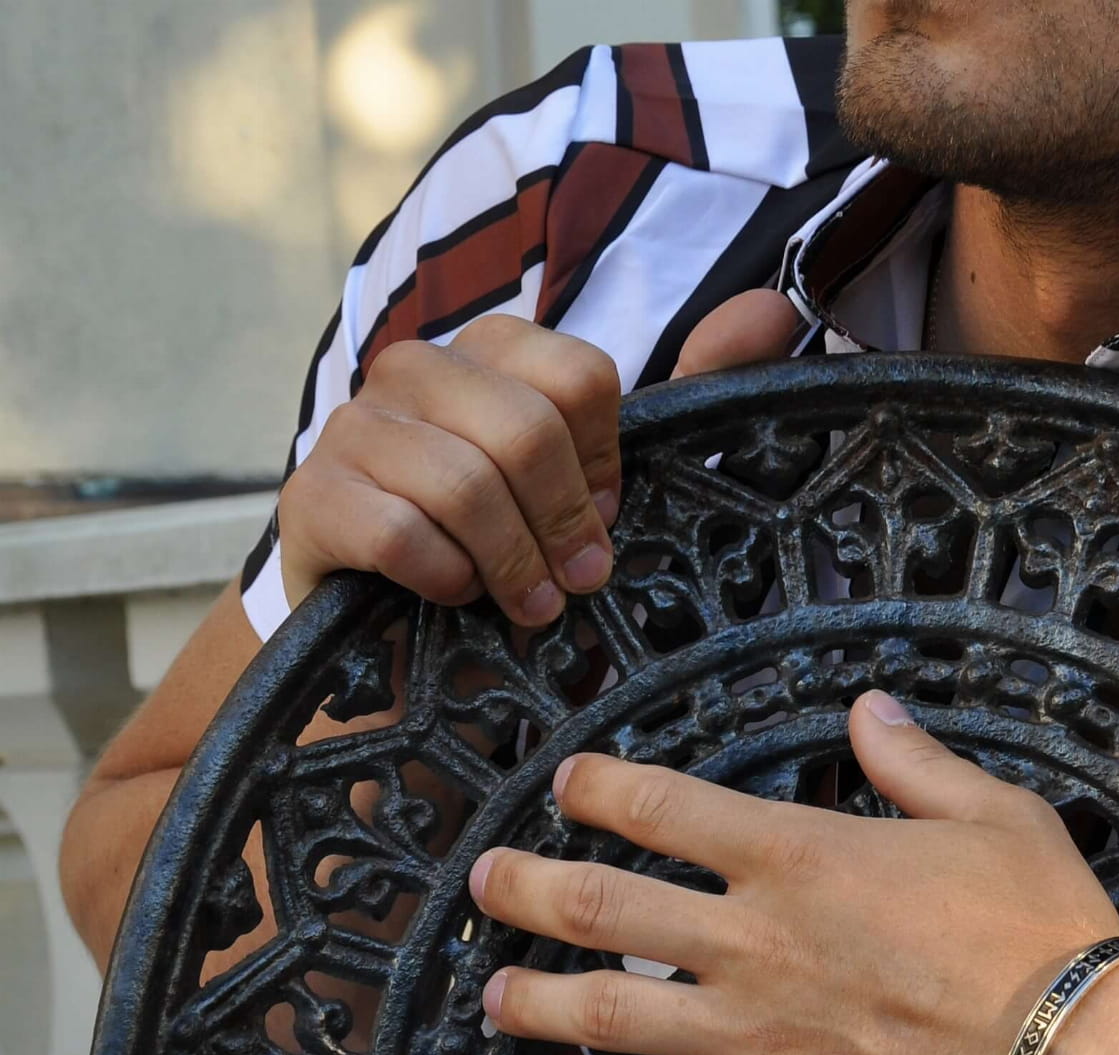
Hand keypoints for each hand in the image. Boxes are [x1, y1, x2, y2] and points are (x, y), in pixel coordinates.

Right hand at [277, 290, 804, 622]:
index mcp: (490, 353)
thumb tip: (775, 311)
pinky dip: (446, 581)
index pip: (578, 375)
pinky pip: (401, 532)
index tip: (601, 521)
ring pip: (464, 482)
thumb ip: (686, 397)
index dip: (602, 467)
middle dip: (561, 525)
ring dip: (510, 564)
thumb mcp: (601, 486)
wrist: (403, 647)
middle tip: (574, 588)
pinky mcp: (312, 498)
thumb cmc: (513, 557)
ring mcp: (354, 428)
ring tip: (526, 610)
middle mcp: (413, 369)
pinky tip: (452, 599)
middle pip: (524, 427)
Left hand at [468, 693, 1118, 1054]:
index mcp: (799, 858)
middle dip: (524, 887)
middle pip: (599, 905)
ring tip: (495, 997)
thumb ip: (916, 763)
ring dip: (537, 1001)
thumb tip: (869, 708)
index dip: (598, 788)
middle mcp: (753, 943)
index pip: (662, 807)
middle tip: (484, 882)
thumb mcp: (997, 816)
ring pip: (604, 1013)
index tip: (566, 784)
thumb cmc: (1044, 938)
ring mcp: (752, 1040)